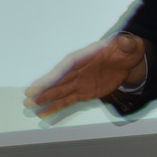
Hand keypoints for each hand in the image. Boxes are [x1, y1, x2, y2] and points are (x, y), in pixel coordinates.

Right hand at [25, 33, 147, 116]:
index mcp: (84, 56)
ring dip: (44, 98)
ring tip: (29, 105)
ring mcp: (79, 82)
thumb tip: (127, 43)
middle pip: (57, 80)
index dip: (53, 76)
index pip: (66, 67)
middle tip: (28, 97)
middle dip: (43, 89)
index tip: (40, 84)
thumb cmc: (126, 49)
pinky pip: (67, 101)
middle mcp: (77, 70)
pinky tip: (43, 113)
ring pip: (59, 92)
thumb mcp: (129, 45)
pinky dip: (55, 107)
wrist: (128, 59)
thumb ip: (127, 45)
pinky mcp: (83, 92)